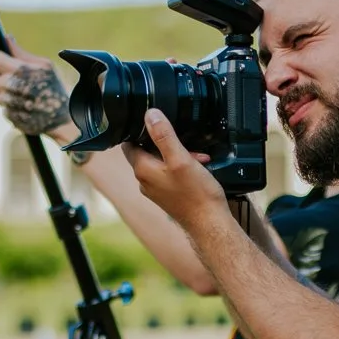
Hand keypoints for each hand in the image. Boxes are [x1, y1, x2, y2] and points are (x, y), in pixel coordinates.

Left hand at [0, 40, 74, 138]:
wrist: (63, 119)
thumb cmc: (54, 87)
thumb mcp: (44, 66)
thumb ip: (21, 53)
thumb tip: (7, 38)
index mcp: (18, 70)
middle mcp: (10, 87)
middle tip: (12, 81)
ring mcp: (9, 104)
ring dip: (6, 95)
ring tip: (24, 96)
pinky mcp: (10, 118)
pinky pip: (5, 110)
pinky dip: (13, 109)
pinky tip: (27, 108)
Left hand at [125, 110, 227, 230]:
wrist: (210, 223)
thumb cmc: (197, 195)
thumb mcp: (181, 158)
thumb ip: (164, 135)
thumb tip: (150, 115)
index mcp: (142, 169)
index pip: (129, 143)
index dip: (143, 131)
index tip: (160, 125)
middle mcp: (144, 181)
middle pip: (147, 151)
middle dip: (166, 143)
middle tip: (186, 143)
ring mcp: (155, 190)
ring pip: (160, 162)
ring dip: (177, 155)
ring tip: (197, 157)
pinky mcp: (167, 195)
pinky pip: (169, 174)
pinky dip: (181, 167)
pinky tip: (197, 168)